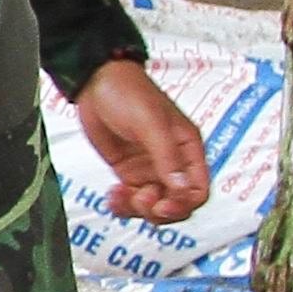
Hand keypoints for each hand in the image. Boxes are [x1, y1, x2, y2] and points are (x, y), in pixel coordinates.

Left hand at [68, 59, 213, 223]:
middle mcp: (172, 163)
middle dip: (159, 210)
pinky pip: (131, 198)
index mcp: (187, 149)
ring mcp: (149, 169)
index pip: (198, 189)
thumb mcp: (151, 123)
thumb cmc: (129, 92)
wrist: (95, 82)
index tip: (164, 205)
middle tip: (140, 199)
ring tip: (121, 194)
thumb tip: (181, 188)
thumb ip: (167, 156)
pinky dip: (123, 204)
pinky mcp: (128, 171)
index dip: (184, 203)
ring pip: (153, 206)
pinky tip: (113, 195)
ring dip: (138, 209)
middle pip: (177, 204)